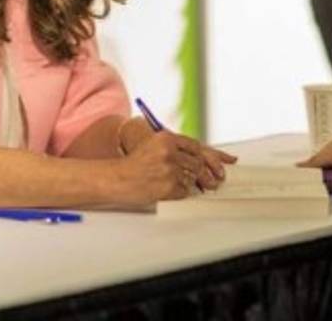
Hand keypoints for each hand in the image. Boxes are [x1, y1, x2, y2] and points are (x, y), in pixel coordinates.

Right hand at [113, 131, 236, 204]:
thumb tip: (200, 158)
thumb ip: (174, 148)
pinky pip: (185, 191)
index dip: (204, 157)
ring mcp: (169, 169)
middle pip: (197, 163)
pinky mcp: (169, 186)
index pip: (195, 146)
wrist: (117, 179)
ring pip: (192, 178)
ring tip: (175, 183)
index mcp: (166, 138)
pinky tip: (168, 190)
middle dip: (202, 173)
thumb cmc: (133, 165)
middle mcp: (169, 151)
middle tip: (209, 181)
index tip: (214, 164)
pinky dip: (181, 193)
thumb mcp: (152, 146)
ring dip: (189, 183)